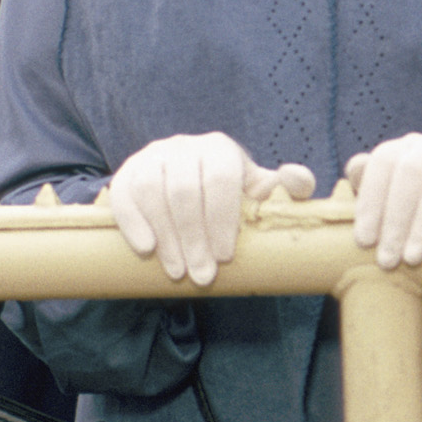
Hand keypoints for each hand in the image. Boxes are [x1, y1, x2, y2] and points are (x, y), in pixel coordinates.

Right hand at [108, 133, 315, 285]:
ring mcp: (152, 156)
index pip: (221, 178)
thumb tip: (297, 178)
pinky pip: (124, 194)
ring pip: (152, 193)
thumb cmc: (230, 194)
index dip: (222, 220)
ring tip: (177, 271)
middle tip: (201, 276)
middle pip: (185, 191)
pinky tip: (146, 249)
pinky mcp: (127, 171)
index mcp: (220, 149)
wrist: (186, 183)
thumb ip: (288, 187)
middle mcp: (184, 146)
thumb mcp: (258, 190)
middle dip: (194, 239)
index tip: (225, 257)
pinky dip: (133, 222)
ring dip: (166, 237)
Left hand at [345, 134, 421, 267]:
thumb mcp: (395, 206)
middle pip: (409, 171)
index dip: (370, 201)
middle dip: (394, 219)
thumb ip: (371, 187)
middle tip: (388, 260)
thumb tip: (355, 168)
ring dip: (421, 220)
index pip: (383, 162)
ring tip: (413, 256)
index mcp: (405, 149)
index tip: (364, 241)